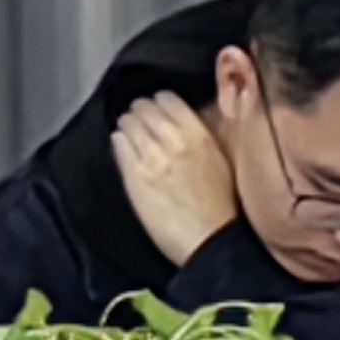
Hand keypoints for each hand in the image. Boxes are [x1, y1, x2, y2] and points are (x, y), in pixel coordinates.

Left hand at [113, 93, 241, 265]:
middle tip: (140, 120)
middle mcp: (173, 139)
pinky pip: (119, 144)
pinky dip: (119, 142)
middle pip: (144, 108)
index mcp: (198, 134)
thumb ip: (200, 138)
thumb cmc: (220, 207)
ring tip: (129, 132)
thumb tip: (182, 124)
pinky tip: (122, 146)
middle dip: (140, 112)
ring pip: (128, 123)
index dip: (159, 103)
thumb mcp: (220, 161)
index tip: (158, 110)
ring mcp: (151, 156)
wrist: (209, 240)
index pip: (168, 99)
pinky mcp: (134, 175)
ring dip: (128, 125)